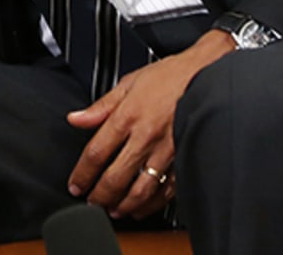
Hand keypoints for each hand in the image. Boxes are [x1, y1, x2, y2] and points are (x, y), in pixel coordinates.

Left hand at [65, 30, 233, 218]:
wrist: (207, 72)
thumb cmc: (169, 76)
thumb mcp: (129, 83)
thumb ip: (101, 107)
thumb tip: (75, 119)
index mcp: (128, 116)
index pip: (96, 152)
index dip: (82, 174)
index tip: (75, 185)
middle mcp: (146, 136)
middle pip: (116, 176)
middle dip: (100, 195)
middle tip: (91, 203)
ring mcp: (168, 150)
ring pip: (142, 188)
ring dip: (124, 204)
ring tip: (113, 210)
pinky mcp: (186, 157)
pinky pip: (168, 188)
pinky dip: (153, 203)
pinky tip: (142, 206)